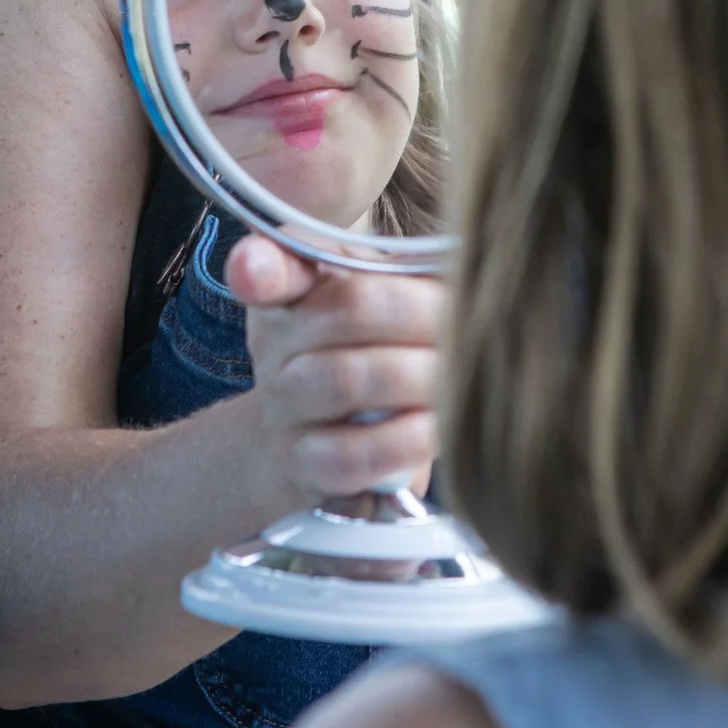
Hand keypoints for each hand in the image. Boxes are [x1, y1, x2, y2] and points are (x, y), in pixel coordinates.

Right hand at [228, 236, 443, 502]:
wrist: (315, 437)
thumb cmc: (366, 351)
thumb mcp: (375, 298)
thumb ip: (408, 273)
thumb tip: (471, 262)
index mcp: (292, 286)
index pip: (269, 264)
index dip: (261, 264)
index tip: (257, 269)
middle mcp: (275, 342)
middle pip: (349, 309)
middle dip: (424, 313)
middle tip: (468, 322)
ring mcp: (284, 406)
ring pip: (348, 378)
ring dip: (422, 375)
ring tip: (461, 373)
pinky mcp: (306, 465)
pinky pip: (355, 453)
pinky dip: (407, 438)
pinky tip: (439, 427)